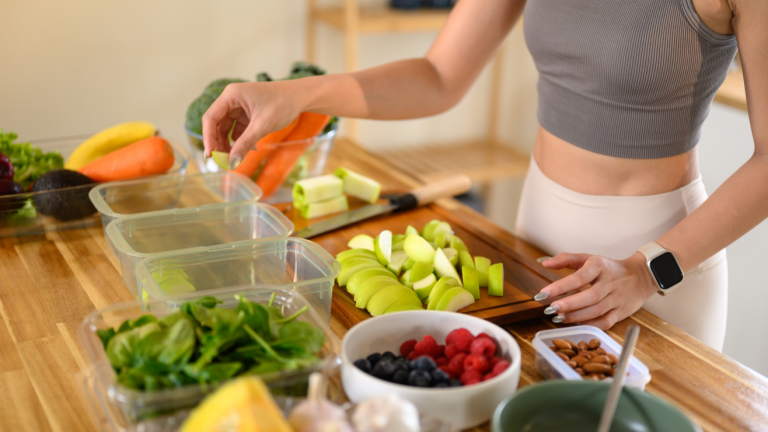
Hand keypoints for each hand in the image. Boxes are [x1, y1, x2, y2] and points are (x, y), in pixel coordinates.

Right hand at [201, 81, 304, 162]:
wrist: (301, 97)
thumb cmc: (283, 104)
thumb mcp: (262, 126)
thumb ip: (245, 144)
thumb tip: (231, 163)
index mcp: (231, 95)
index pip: (211, 118)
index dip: (208, 138)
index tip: (210, 156)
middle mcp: (232, 98)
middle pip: (216, 124)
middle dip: (218, 143)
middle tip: (221, 161)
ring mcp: (239, 105)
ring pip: (226, 128)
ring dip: (228, 143)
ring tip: (233, 158)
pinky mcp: (247, 112)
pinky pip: (237, 128)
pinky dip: (239, 140)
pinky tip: (245, 149)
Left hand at [536, 252, 657, 329]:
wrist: (641, 276)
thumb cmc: (609, 268)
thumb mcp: (588, 258)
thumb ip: (565, 259)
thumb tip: (544, 262)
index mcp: (599, 267)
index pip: (578, 277)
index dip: (560, 286)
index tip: (543, 293)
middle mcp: (609, 283)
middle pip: (589, 296)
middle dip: (568, 304)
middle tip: (550, 309)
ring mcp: (617, 298)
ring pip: (597, 310)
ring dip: (576, 316)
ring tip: (559, 317)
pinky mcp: (622, 312)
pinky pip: (606, 322)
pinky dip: (590, 325)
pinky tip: (576, 324)